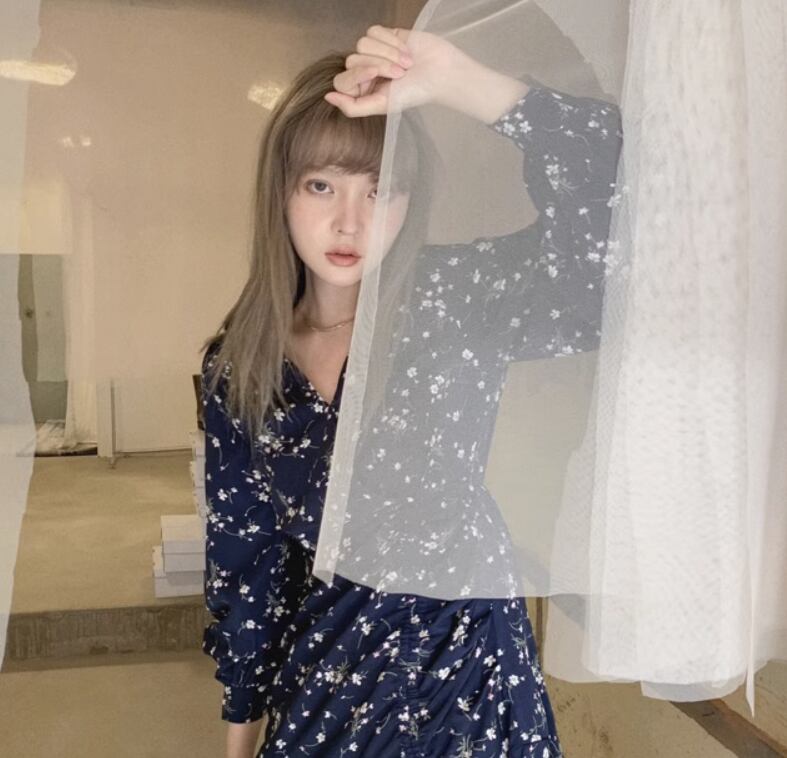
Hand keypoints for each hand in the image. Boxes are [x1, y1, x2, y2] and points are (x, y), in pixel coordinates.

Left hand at [324, 25, 463, 116]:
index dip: (357, 75)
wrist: (440, 72)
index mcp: (362, 91)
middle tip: (399, 74)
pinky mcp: (385, 35)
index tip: (375, 76)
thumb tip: (328, 97)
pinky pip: (374, 30)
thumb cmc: (414, 93)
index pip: (341, 80)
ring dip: (387, 53)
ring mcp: (374, 52)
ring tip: (406, 64)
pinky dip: (391, 40)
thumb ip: (353, 107)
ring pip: (362, 43)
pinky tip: (405, 50)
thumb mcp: (382, 105)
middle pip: (352, 60)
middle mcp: (365, 71)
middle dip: (378, 64)